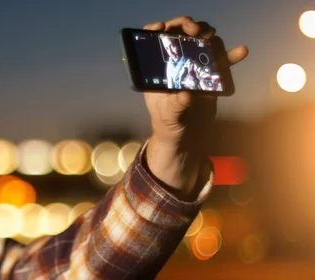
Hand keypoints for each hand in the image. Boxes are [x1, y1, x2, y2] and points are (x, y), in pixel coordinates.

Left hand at [143, 16, 248, 198]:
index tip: (162, 29)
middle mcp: (174, 65)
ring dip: (206, 35)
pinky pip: (221, 61)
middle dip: (185, 27)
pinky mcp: (210, 76)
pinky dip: (231, 55)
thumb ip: (175, 107)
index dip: (156, 31)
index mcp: (157, 70)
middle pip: (178, 36)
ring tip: (211, 37)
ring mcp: (192, 67)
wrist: (186, 138)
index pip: (152, 43)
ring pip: (199, 42)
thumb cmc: (168, 126)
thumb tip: (186, 96)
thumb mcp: (168, 117)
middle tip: (193, 30)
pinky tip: (241, 51)